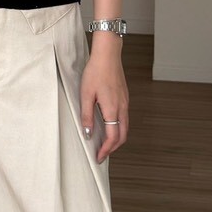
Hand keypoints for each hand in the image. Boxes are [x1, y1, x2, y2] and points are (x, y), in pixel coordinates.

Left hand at [80, 44, 128, 162]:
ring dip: (116, 138)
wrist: (108, 54)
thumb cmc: (96, 72)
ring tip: (104, 143)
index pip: (113, 137)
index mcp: (112, 109)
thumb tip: (88, 133)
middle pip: (122, 135)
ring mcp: (125, 102)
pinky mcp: (124, 97)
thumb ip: (87, 116)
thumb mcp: (86, 94)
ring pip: (125, 127)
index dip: (106, 150)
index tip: (98, 157)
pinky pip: (124, 118)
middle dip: (112, 148)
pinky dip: (118, 128)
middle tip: (102, 154)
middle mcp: (122, 108)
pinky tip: (109, 126)